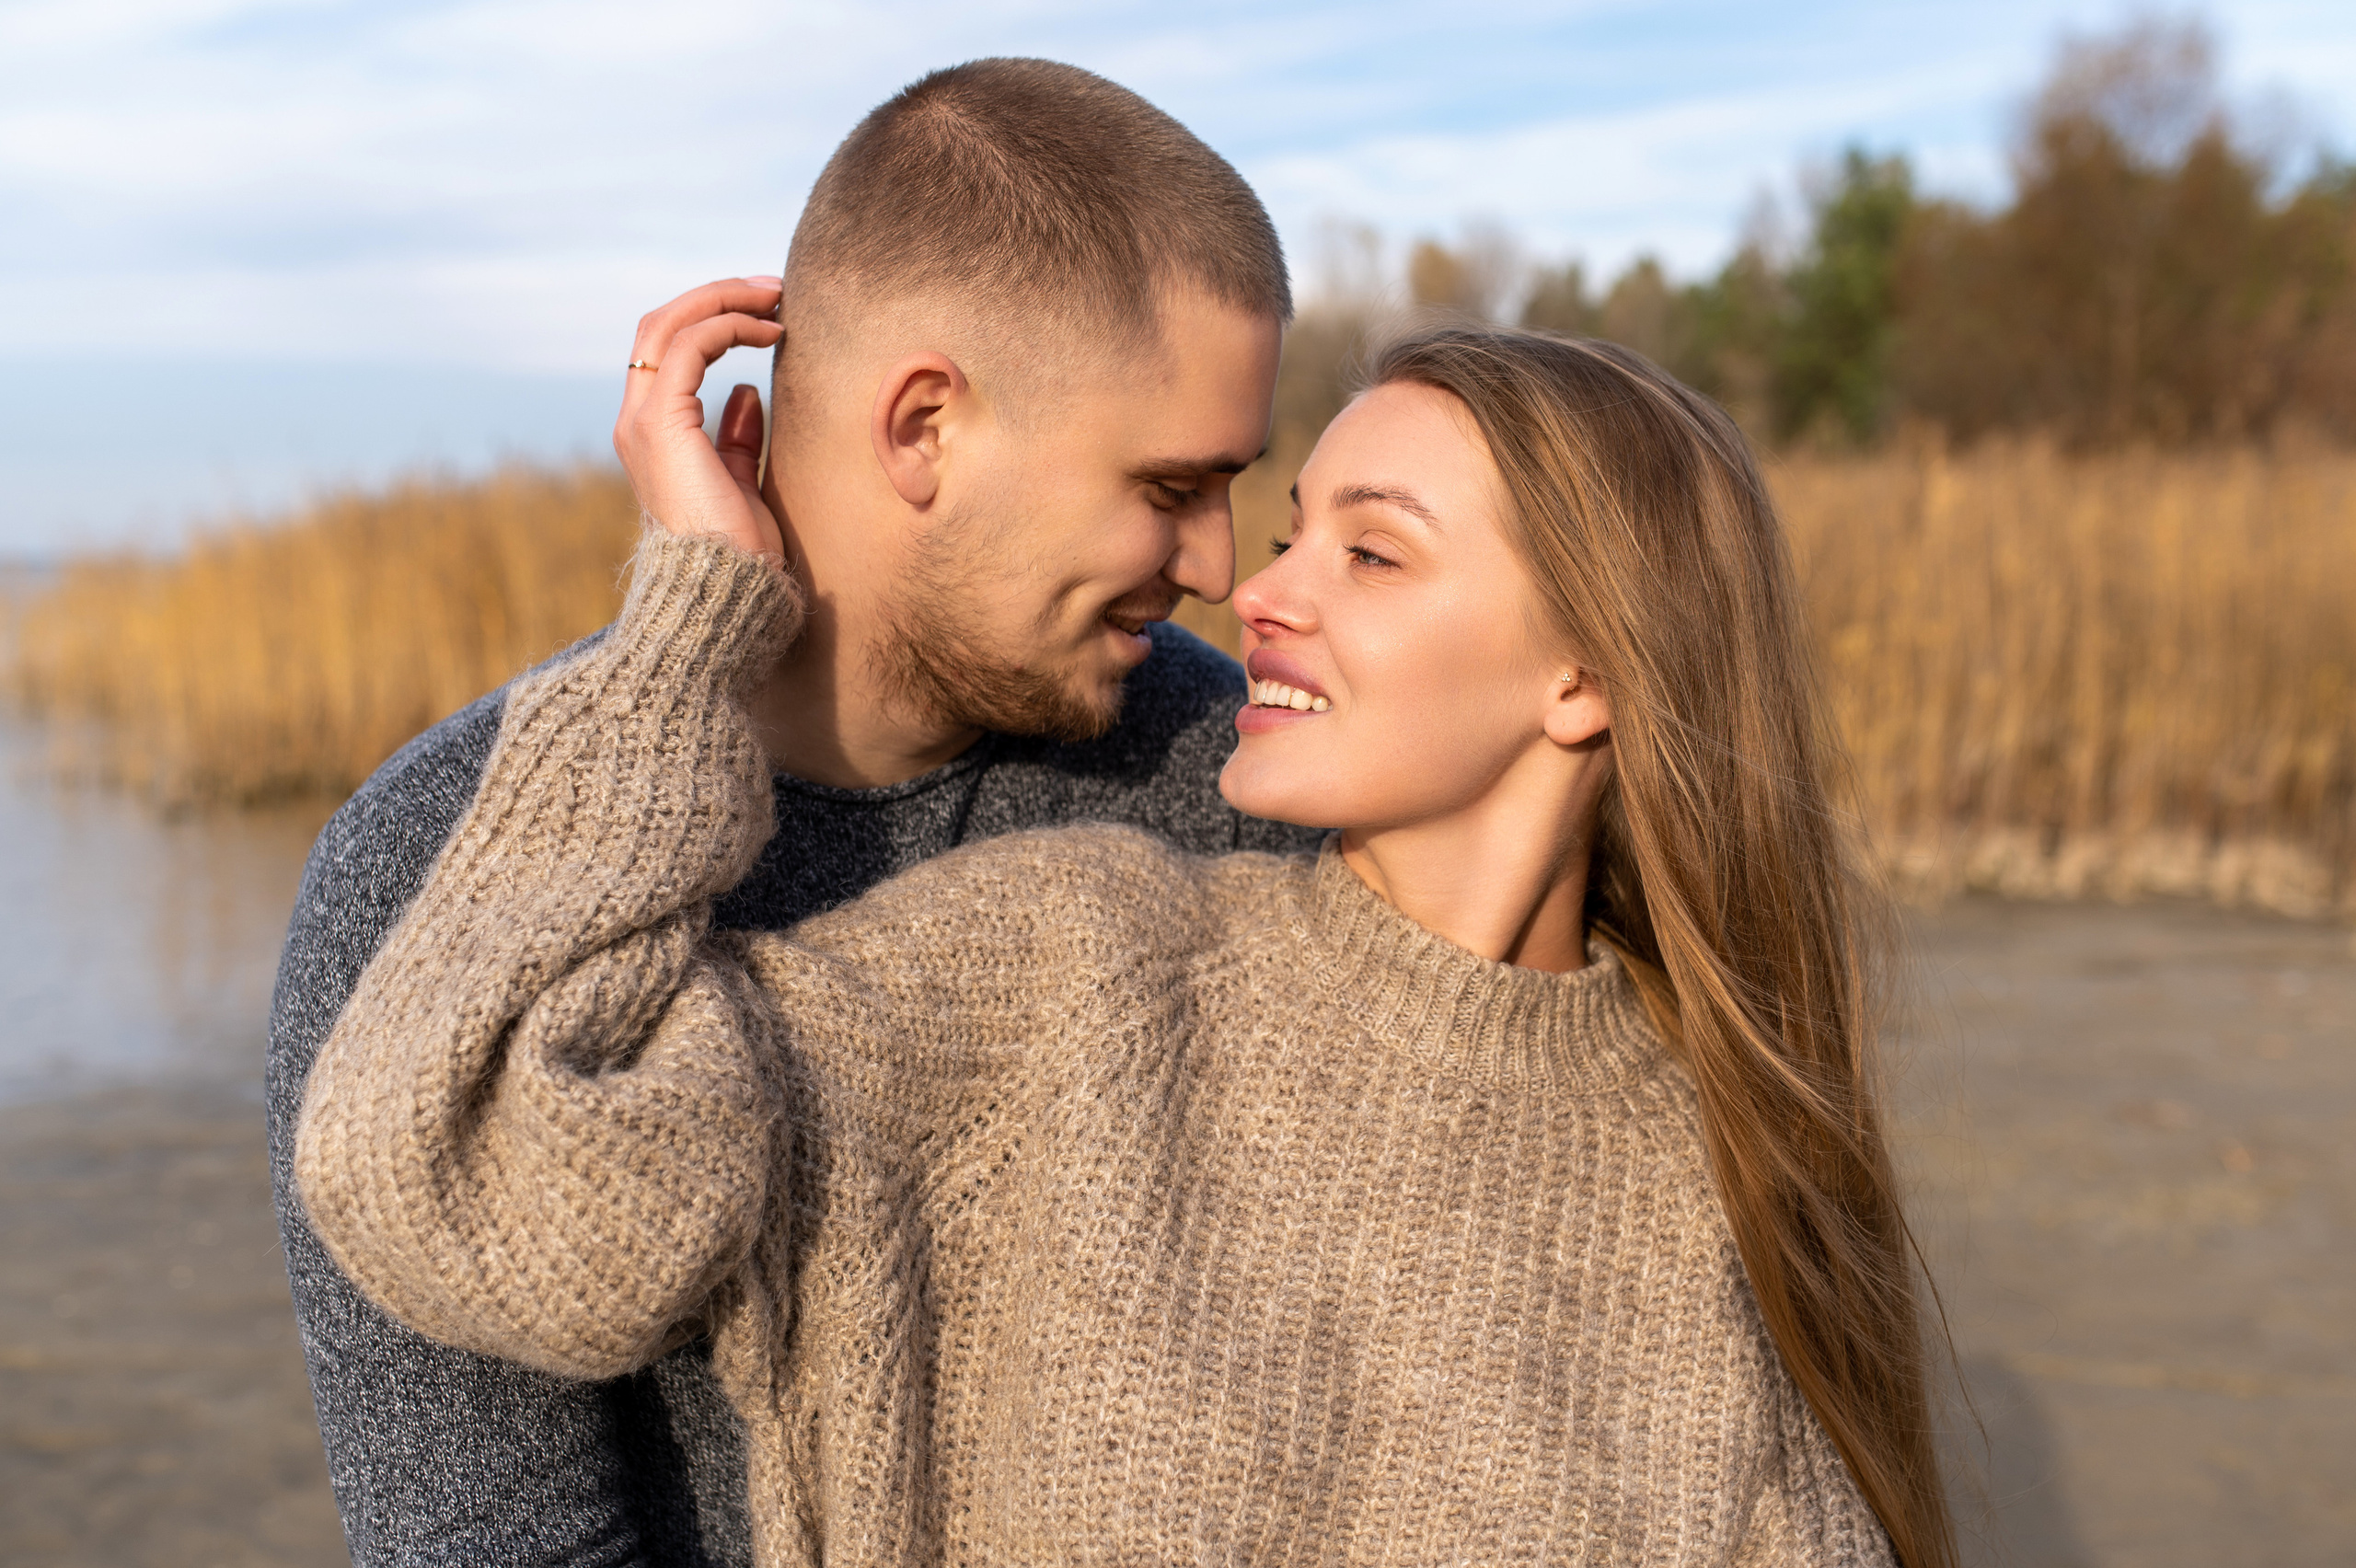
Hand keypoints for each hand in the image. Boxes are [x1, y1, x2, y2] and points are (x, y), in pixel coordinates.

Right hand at [613, 277, 785, 558]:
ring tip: (776, 298)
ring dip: (725, 301)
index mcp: (651, 433)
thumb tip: (750, 392)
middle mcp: (636, 420)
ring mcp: (643, 421)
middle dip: (717, 297)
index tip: (768, 313)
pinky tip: (770, 331)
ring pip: (670, 325)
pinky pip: (691, 348)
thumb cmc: (739, 551)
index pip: (667, 349)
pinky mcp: (663, 425)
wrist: (727, 593)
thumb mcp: (740, 482)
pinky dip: (729, 327)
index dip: (712, 318)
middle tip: (773, 289)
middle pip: (661, 325)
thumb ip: (736, 438)